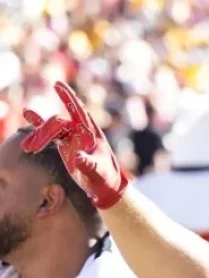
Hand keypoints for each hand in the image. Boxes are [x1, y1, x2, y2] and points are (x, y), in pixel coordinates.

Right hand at [20, 81, 128, 208]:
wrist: (103, 185)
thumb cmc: (104, 177)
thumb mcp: (98, 171)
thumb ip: (88, 164)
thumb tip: (77, 158)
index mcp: (92, 133)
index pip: (79, 111)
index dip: (69, 98)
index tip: (57, 84)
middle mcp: (81, 132)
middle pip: (58, 123)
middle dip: (44, 133)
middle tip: (31, 149)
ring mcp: (72, 137)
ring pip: (51, 129)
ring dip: (39, 136)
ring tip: (27, 148)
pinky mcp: (65, 144)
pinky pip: (50, 132)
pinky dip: (39, 125)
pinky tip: (27, 114)